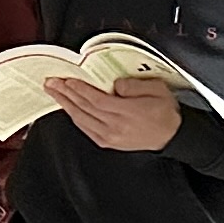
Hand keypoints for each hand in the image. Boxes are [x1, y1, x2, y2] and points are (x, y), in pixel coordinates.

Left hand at [48, 73, 186, 151]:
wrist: (172, 136)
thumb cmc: (165, 112)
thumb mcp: (157, 90)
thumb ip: (134, 85)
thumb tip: (114, 85)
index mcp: (127, 112)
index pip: (96, 100)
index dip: (80, 90)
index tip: (67, 80)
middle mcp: (115, 126)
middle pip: (84, 108)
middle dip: (66, 94)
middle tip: (52, 82)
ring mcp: (109, 136)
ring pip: (81, 119)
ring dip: (65, 104)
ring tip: (54, 92)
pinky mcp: (107, 142)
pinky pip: (85, 128)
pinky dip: (74, 117)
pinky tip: (68, 108)